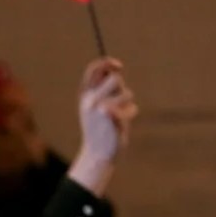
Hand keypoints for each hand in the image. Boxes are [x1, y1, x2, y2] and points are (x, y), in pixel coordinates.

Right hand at [70, 57, 136, 195]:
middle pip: (116, 79)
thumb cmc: (100, 129)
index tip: (118, 66)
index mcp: (84, 94)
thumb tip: (115, 70)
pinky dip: (130, 113)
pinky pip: (130, 108)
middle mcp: (90, 99)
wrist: (97, 153)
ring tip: (120, 115)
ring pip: (126, 93)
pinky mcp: (111, 116)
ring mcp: (99, 107)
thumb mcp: (95, 106)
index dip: (107, 63)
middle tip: (118, 102)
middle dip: (122, 88)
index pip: (94, 69)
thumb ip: (103, 89)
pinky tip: (122, 124)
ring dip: (128, 103)